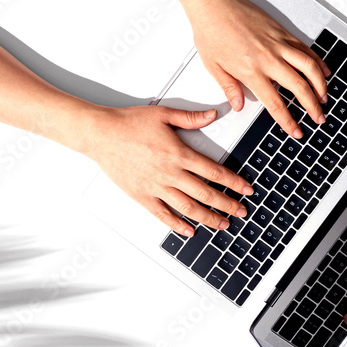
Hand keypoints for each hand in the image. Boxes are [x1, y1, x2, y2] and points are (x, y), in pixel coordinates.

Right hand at [83, 105, 252, 236]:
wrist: (100, 134)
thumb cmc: (129, 123)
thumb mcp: (164, 114)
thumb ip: (191, 117)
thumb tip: (213, 114)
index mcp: (179, 154)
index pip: (214, 171)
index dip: (234, 182)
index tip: (247, 189)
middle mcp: (170, 173)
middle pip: (206, 193)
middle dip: (227, 204)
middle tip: (242, 211)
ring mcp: (156, 187)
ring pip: (188, 208)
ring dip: (208, 218)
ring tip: (223, 224)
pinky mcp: (142, 196)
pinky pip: (162, 215)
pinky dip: (177, 225)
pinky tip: (189, 231)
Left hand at [181, 0, 329, 138]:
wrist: (213, 3)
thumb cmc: (210, 30)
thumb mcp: (213, 66)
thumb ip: (229, 87)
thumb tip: (238, 105)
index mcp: (251, 71)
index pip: (275, 103)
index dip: (288, 121)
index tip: (296, 131)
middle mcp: (268, 58)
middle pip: (299, 87)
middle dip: (312, 106)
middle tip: (318, 117)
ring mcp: (278, 44)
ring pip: (309, 67)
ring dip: (320, 84)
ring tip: (324, 96)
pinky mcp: (282, 32)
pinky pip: (305, 49)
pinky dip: (317, 61)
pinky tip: (323, 70)